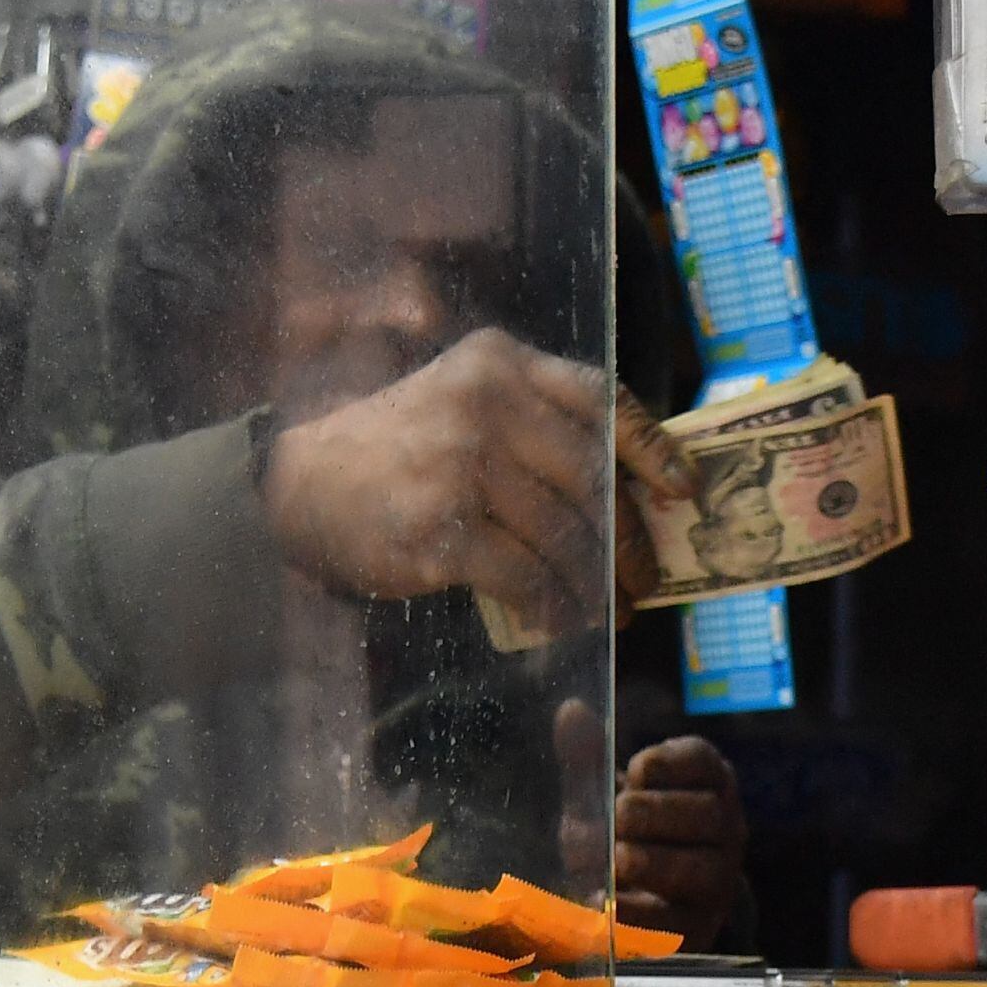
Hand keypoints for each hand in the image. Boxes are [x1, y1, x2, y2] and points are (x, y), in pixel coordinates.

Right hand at [262, 328, 692, 629]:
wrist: (302, 486)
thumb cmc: (403, 453)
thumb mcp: (466, 405)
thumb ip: (538, 427)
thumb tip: (637, 496)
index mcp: (500, 363)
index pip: (601, 399)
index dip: (653, 450)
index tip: (684, 493)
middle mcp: (484, 402)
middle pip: (591, 478)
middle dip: (627, 542)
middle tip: (644, 584)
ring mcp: (461, 463)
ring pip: (563, 535)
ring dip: (592, 585)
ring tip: (605, 613)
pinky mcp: (442, 526)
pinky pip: (525, 577)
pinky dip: (551, 607)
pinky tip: (559, 623)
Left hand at [553, 706, 748, 949]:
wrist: (647, 905)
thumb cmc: (629, 834)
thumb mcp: (605, 795)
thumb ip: (589, 759)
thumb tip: (571, 709)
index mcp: (707, 783)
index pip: (702, 761)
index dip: (668, 763)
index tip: (634, 771)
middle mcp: (725, 830)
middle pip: (709, 813)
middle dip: (658, 812)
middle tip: (620, 815)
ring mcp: (717, 881)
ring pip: (700, 868)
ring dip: (654, 860)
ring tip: (617, 858)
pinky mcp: (697, 927)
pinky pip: (676, 920)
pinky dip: (637, 910)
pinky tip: (603, 900)